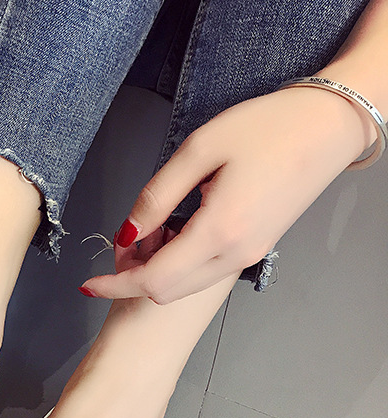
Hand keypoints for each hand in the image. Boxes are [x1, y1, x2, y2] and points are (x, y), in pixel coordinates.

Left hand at [81, 86, 373, 303]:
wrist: (329, 126)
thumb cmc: (267, 127)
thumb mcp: (199, 150)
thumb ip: (156, 197)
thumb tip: (125, 233)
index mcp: (219, 232)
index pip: (153, 280)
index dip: (115, 285)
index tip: (88, 283)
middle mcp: (236, 255)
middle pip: (167, 292)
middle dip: (133, 278)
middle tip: (122, 242)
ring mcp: (248, 256)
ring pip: (186, 286)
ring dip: (156, 273)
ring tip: (147, 232)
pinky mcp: (255, 249)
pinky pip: (205, 272)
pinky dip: (179, 265)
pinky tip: (173, 233)